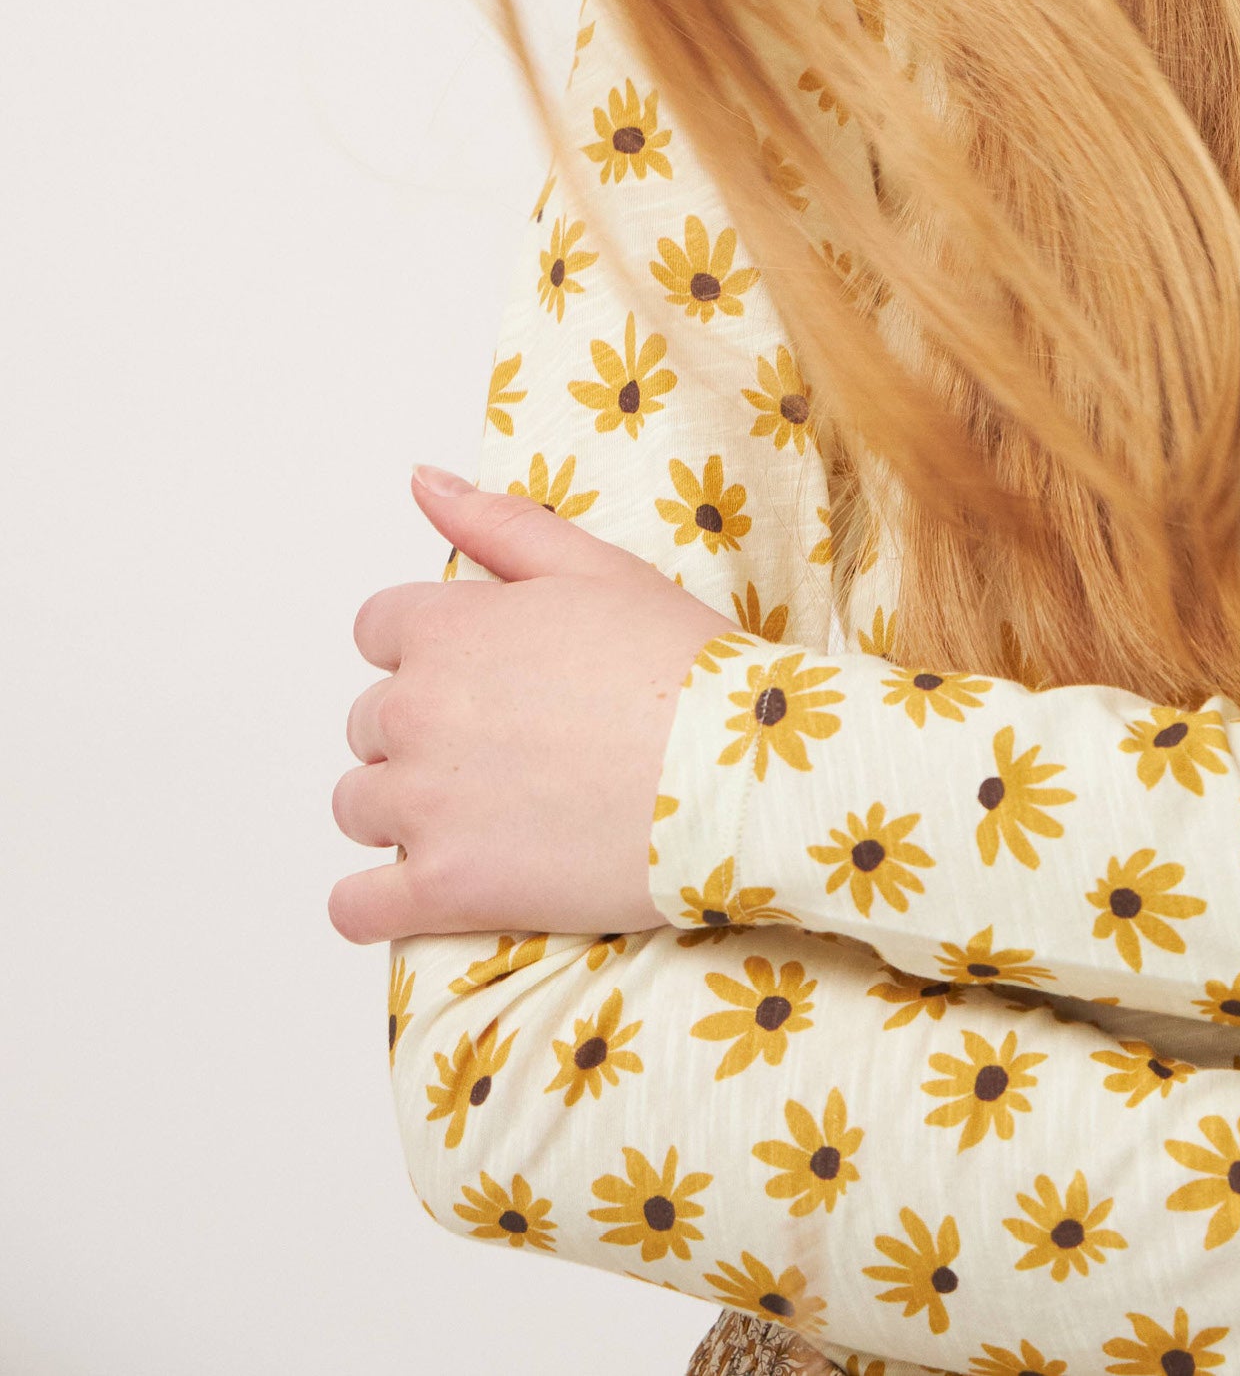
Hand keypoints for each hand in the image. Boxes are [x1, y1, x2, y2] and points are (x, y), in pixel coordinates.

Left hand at [327, 467, 730, 945]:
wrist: (735, 773)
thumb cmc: (680, 664)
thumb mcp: (596, 566)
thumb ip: (496, 522)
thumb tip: (421, 480)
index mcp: (447, 629)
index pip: (377, 630)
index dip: (430, 650)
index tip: (486, 676)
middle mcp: (416, 712)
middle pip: (368, 721)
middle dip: (421, 732)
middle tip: (505, 748)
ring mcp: (423, 807)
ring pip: (357, 807)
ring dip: (401, 811)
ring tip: (485, 814)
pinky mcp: (442, 890)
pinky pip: (355, 908)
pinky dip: (374, 904)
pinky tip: (422, 890)